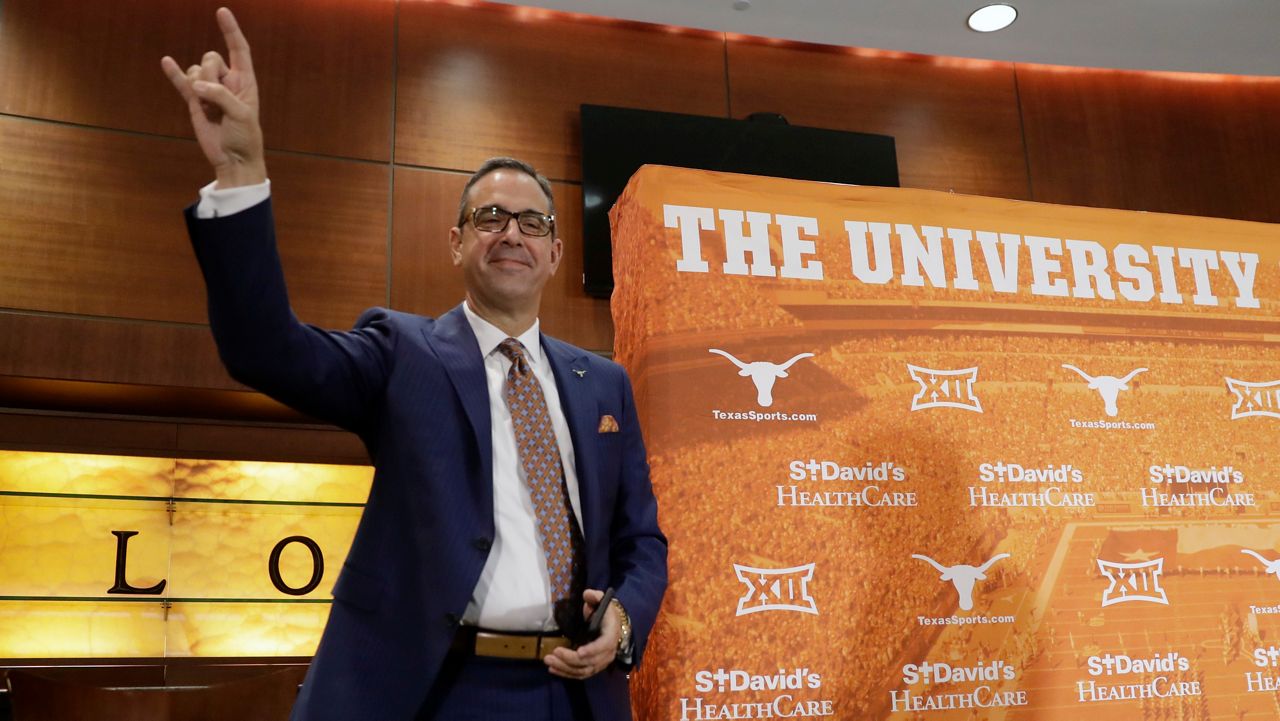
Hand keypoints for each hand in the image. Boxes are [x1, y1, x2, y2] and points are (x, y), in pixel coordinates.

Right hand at [160, 7, 265, 187]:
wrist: (233, 159)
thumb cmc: (245, 137)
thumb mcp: (241, 115)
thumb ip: (221, 96)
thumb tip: (197, 86)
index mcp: (245, 81)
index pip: (239, 49)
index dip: (231, 31)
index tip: (222, 11)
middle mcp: (227, 82)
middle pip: (211, 58)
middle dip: (210, 74)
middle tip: (216, 99)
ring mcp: (209, 90)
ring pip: (196, 71)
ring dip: (197, 86)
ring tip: (208, 108)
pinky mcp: (194, 101)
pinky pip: (181, 82)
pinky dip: (173, 73)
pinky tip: (166, 61)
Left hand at [544, 588, 617, 679]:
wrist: (613, 625)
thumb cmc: (605, 613)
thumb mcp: (601, 601)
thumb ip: (594, 596)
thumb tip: (587, 594)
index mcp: (611, 635)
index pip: (604, 645)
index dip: (592, 650)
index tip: (579, 652)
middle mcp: (608, 652)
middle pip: (590, 661)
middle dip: (570, 659)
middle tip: (554, 653)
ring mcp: (601, 662)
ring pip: (583, 670)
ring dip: (565, 668)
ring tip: (549, 661)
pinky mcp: (593, 667)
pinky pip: (580, 674)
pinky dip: (566, 673)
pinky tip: (553, 669)